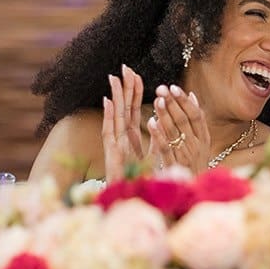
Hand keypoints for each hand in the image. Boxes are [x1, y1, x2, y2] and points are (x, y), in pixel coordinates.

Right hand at [101, 65, 151, 180]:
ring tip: (114, 78)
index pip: (133, 111)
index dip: (134, 93)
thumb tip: (161, 123)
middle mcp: (122, 139)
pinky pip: (110, 132)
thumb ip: (156, 141)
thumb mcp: (153, 157)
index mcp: (132, 138)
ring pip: (115, 116)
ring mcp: (115, 145)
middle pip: (123, 109)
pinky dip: (109, 117)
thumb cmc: (140, 182)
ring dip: (114, 97)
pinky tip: (108, 102)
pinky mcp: (112, 154)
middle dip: (124, 88)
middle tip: (125, 67)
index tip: (136, 75)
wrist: (132, 201)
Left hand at [148, 83, 210, 173]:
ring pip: (174, 131)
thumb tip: (193, 96)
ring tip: (157, 100)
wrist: (196, 194)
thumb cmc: (195, 165)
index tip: (174, 87)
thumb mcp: (201, 144)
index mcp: (204, 139)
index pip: (196, 115)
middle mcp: (196, 146)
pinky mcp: (173, 166)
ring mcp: (185, 156)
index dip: (185, 101)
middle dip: (173, 103)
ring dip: (165, 114)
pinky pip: (165, 148)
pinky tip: (151, 122)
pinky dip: (159, 134)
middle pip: (184, 121)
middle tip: (161, 89)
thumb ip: (197, 122)